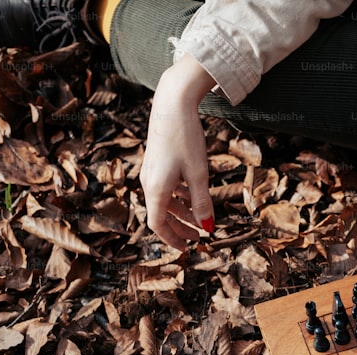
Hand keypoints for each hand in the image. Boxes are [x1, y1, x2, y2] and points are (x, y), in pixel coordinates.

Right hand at [141, 55, 217, 247]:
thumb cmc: (185, 138)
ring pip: (165, 200)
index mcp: (156, 189)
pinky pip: (166, 186)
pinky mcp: (157, 161)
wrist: (173, 104)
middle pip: (161, 214)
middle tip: (197, 238)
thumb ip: (202, 202)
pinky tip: (193, 194)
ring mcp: (151, 171)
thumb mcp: (199, 173)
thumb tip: (207, 227)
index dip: (172, 239)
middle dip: (179, 228)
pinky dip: (179, 196)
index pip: (158, 224)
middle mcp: (148, 181)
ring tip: (200, 219)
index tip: (187, 249)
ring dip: (182, 212)